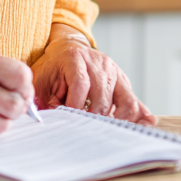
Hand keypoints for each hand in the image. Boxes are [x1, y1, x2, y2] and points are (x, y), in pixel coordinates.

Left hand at [32, 31, 156, 124]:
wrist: (68, 48)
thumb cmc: (53, 68)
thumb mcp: (42, 79)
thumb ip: (43, 99)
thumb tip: (48, 124)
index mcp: (74, 58)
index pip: (81, 84)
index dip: (75, 106)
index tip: (69, 121)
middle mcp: (98, 63)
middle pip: (102, 96)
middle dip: (93, 118)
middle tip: (84, 131)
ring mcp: (114, 71)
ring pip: (124, 101)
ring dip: (115, 121)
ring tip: (104, 131)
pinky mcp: (123, 80)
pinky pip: (134, 101)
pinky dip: (137, 116)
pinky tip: (138, 128)